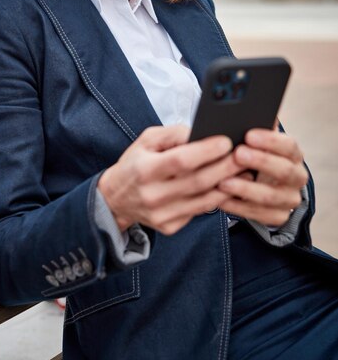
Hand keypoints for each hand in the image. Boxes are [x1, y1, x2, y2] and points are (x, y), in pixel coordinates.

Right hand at [98, 125, 244, 234]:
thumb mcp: (146, 140)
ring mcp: (162, 214)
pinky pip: (200, 212)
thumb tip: (201, 133)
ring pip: (204, 200)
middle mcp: (153, 194)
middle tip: (244, 156)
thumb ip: (173, 134)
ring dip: (228, 185)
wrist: (115, 199)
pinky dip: (216, 199)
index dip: (206, 151)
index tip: (226, 142)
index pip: (181, 160)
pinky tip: (228, 187)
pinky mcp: (170, 226)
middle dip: (226, 167)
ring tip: (245, 172)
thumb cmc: (135, 164)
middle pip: (198, 181)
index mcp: (145, 169)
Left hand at [218, 129, 308, 226]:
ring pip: (270, 196)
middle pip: (284, 170)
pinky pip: (258, 214)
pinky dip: (238, 206)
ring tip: (223, 181)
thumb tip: (241, 114)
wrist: (261, 185)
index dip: (270, 140)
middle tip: (237, 155)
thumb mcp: (255, 144)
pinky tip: (221, 199)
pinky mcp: (278, 216)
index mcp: (293, 155)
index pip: (289, 146)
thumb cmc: (253, 156)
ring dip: (245, 188)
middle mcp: (296, 177)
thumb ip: (253, 132)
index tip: (248, 135)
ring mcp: (289, 199)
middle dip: (260, 162)